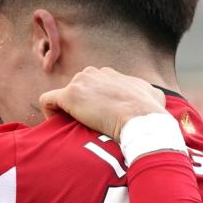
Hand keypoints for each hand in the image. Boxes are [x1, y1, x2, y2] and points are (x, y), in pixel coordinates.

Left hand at [39, 67, 166, 138]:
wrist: (143, 120)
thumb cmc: (151, 112)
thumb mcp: (153, 95)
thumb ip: (146, 93)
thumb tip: (152, 99)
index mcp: (111, 74)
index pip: (93, 86)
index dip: (93, 102)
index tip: (97, 118)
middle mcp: (94, 73)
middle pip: (77, 90)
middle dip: (80, 106)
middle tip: (86, 126)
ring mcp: (81, 82)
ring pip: (64, 96)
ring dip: (67, 112)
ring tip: (74, 129)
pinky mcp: (70, 95)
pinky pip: (48, 101)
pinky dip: (50, 113)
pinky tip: (58, 126)